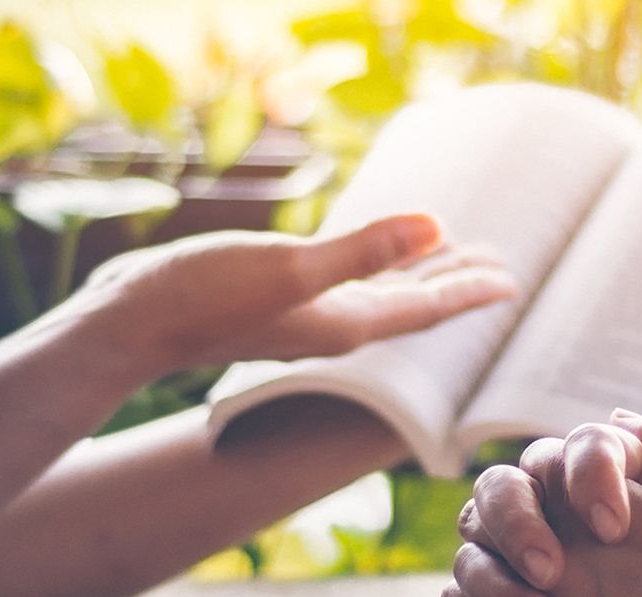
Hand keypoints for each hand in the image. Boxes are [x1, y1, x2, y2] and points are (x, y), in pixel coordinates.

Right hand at [63, 214, 515, 377]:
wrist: (129, 324)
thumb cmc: (204, 298)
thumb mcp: (291, 268)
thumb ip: (364, 251)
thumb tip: (437, 226)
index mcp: (345, 323)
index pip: (425, 308)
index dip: (469, 291)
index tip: (512, 281)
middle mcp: (330, 325)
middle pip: (410, 304)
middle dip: (453, 284)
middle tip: (497, 267)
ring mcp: (299, 316)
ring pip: (377, 295)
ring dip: (414, 275)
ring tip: (445, 254)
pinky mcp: (270, 301)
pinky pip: (341, 285)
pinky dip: (367, 269)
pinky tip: (363, 254)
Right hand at [441, 411, 641, 596]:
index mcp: (618, 464)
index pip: (581, 446)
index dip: (586, 478)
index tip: (614, 529)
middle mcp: (559, 503)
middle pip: (503, 486)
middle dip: (516, 523)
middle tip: (552, 571)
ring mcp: (528, 558)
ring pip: (474, 549)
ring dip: (491, 583)